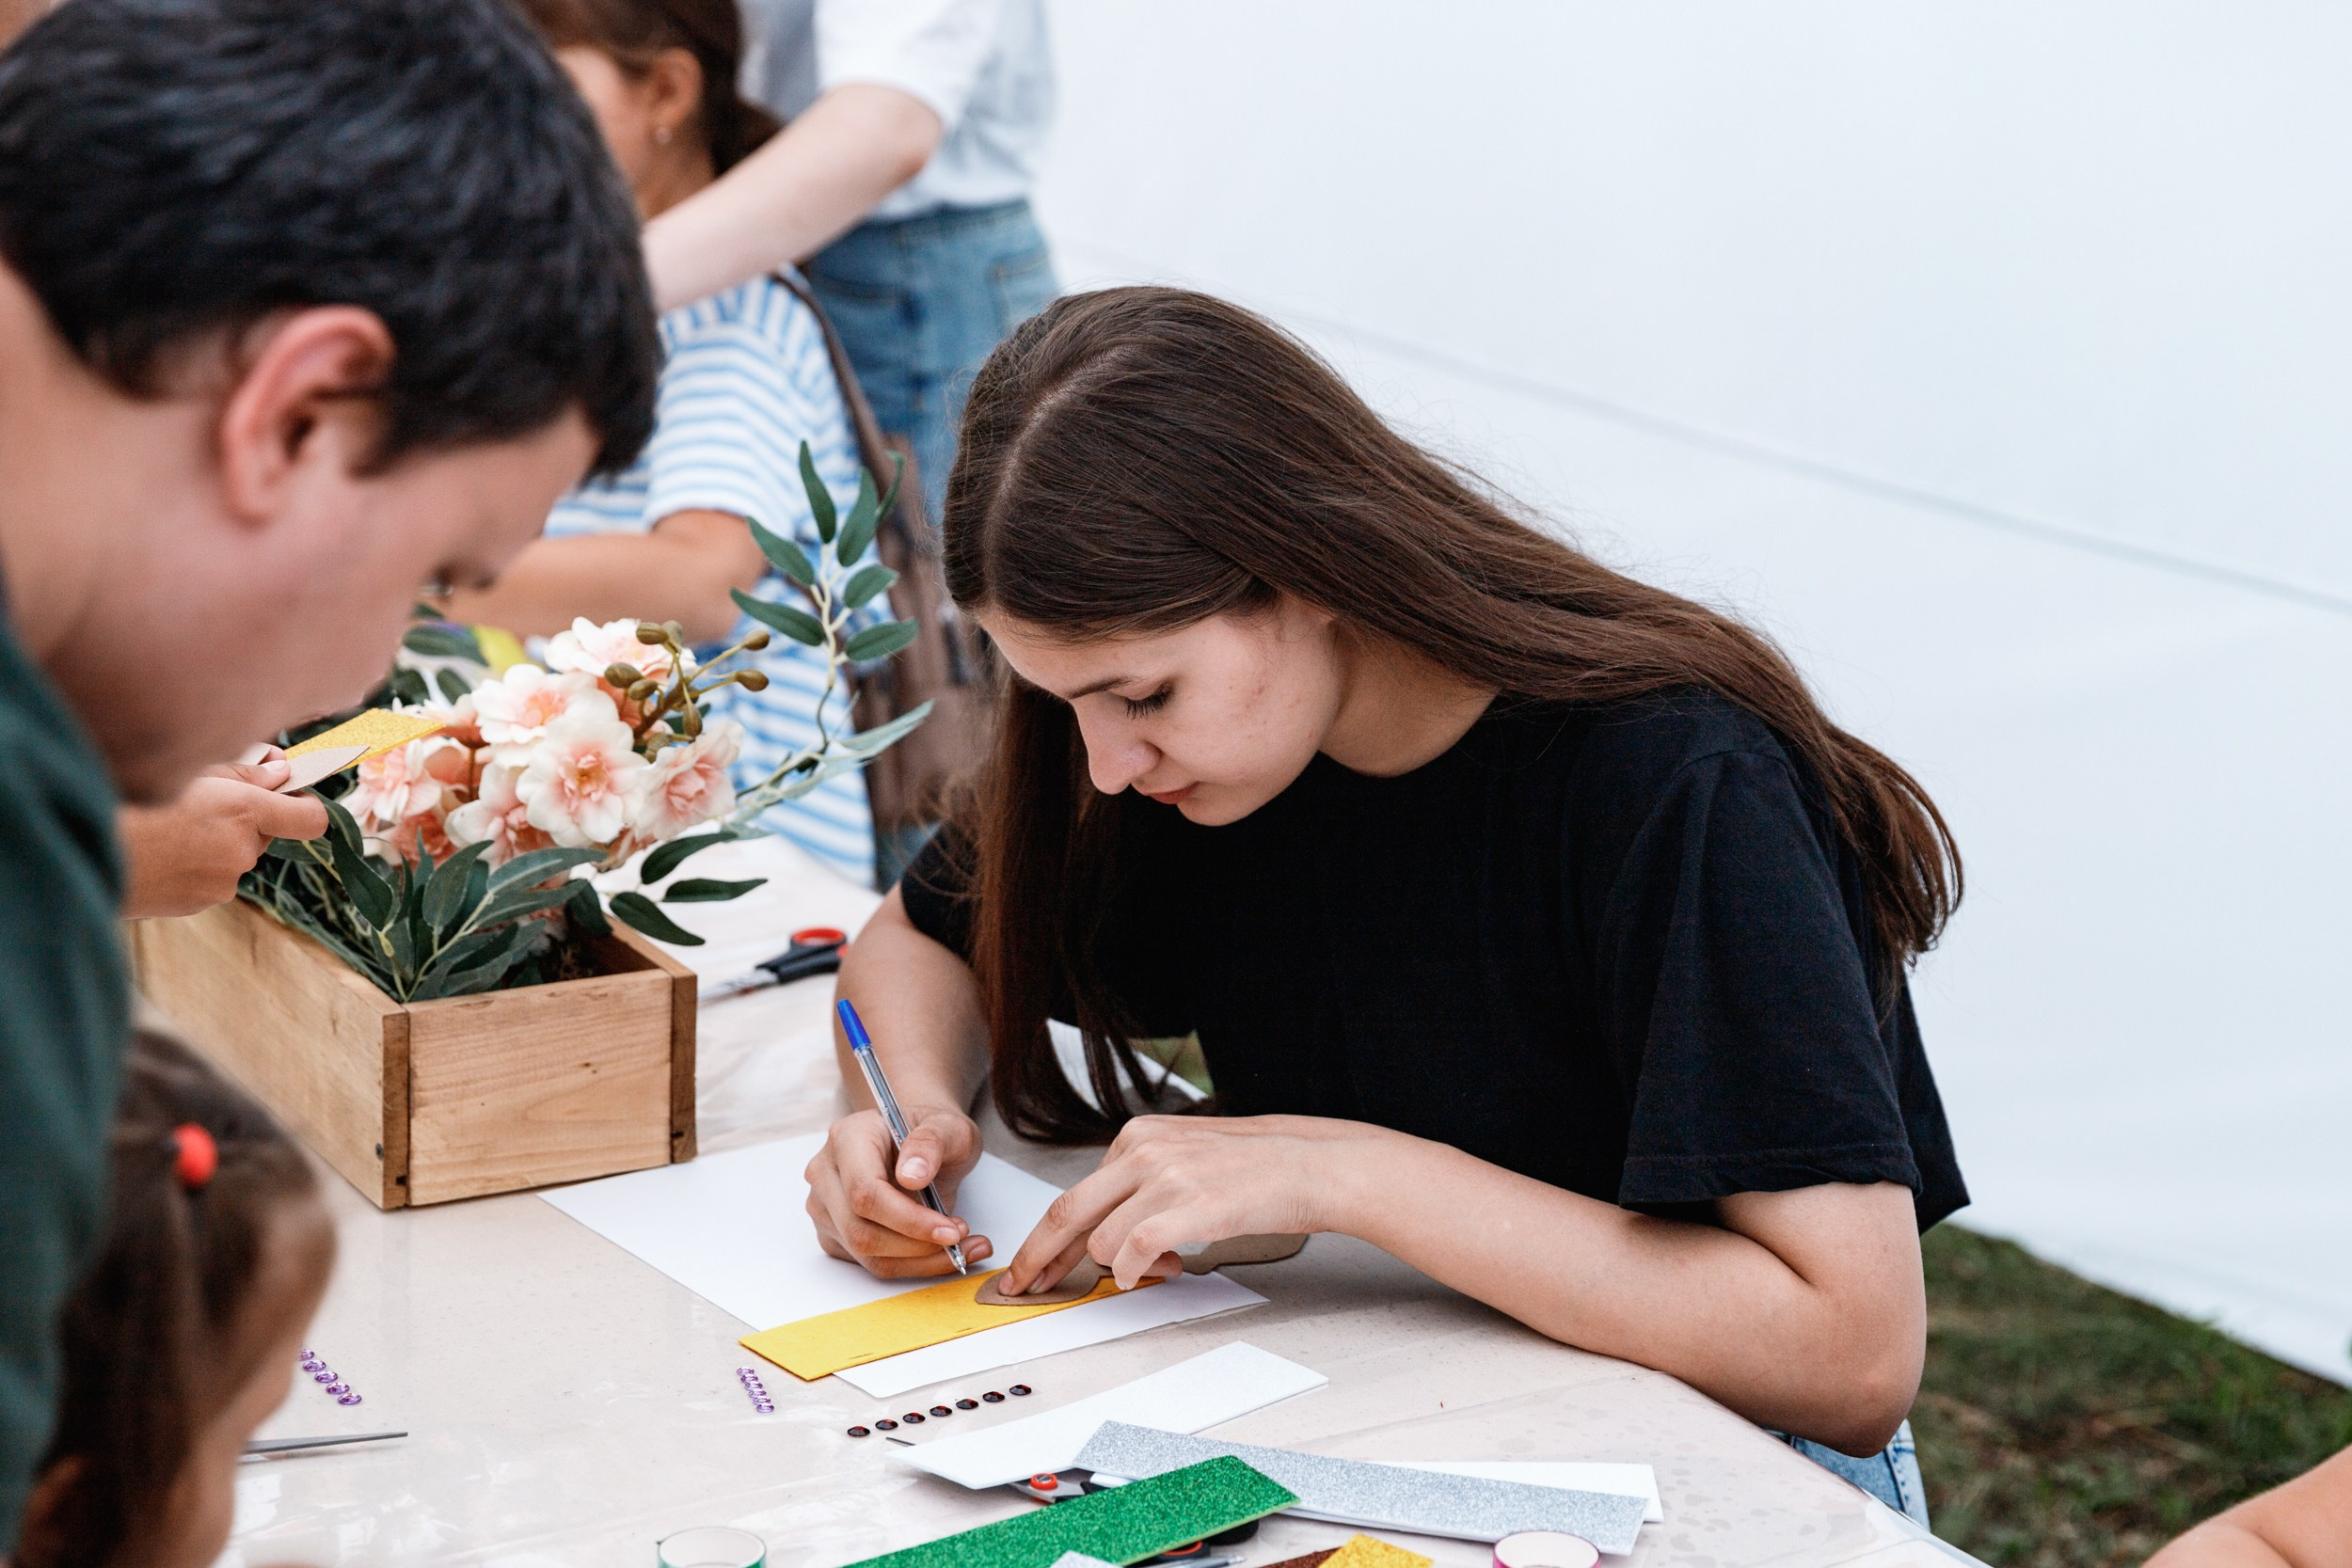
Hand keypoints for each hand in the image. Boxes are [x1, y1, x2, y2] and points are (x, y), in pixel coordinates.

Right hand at [119, 751, 330, 918]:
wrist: (88, 848)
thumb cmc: (134, 800)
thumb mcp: (193, 770)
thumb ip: (246, 773)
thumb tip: (280, 771)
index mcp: (246, 814)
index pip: (311, 818)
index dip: (305, 804)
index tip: (291, 792)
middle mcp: (241, 853)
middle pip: (264, 836)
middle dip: (246, 820)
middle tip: (208, 800)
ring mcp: (221, 884)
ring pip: (233, 857)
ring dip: (215, 842)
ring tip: (172, 827)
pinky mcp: (198, 903)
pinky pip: (208, 878)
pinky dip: (194, 864)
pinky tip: (162, 851)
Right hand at [804, 1104, 990, 1277]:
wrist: (920, 1144)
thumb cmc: (931, 1131)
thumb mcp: (948, 1125)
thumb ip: (932, 1142)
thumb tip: (912, 1176)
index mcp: (847, 1138)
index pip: (865, 1192)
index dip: (908, 1220)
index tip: (950, 1230)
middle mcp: (826, 1173)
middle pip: (860, 1230)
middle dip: (916, 1244)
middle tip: (960, 1237)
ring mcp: (826, 1206)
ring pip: (866, 1254)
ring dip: (920, 1260)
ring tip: (962, 1247)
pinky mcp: (835, 1234)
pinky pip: (871, 1263)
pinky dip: (912, 1265)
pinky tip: (942, 1252)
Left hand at [1001, 1114, 1387, 1293]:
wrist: (1308, 1164)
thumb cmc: (1252, 1167)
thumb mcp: (1184, 1158)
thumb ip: (1140, 1185)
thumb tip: (1102, 1232)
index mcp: (1138, 1136)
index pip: (1074, 1193)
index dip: (1045, 1237)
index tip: (1028, 1265)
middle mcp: (1144, 1150)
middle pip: (1067, 1213)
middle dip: (1039, 1258)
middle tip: (1023, 1287)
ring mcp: (1165, 1176)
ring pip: (1102, 1241)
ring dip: (1120, 1267)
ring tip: (1164, 1264)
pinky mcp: (1189, 1205)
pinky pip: (1134, 1251)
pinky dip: (1136, 1270)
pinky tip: (1158, 1269)